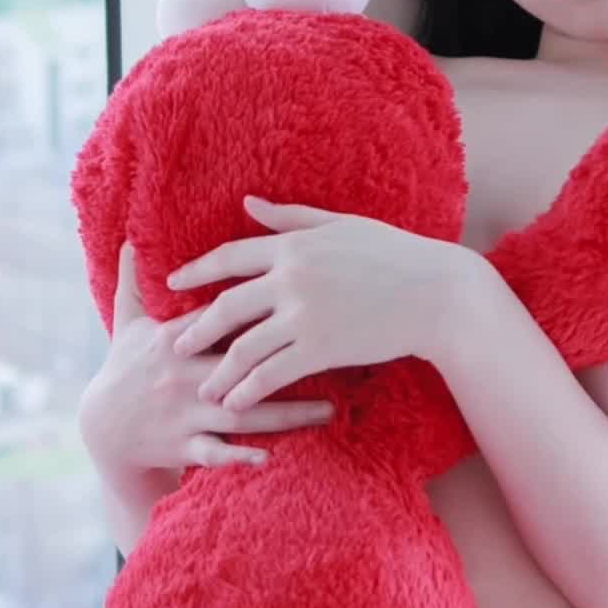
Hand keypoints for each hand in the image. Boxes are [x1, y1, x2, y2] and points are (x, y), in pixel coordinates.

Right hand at [76, 240, 335, 477]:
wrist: (102, 427)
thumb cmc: (125, 365)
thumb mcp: (127, 320)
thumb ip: (135, 278)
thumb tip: (129, 238)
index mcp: (175, 337)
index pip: (225, 316)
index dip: (264, 307)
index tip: (311, 298)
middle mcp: (182, 373)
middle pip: (243, 364)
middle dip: (289, 361)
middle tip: (340, 356)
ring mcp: (184, 412)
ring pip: (240, 413)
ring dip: (286, 415)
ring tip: (329, 412)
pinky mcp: (182, 446)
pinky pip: (216, 453)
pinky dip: (240, 456)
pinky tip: (271, 455)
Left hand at [166, 196, 469, 407]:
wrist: (435, 292)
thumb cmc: (392, 254)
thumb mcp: (339, 225)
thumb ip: (290, 218)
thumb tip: (248, 204)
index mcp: (294, 244)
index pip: (231, 257)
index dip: (196, 270)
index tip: (172, 284)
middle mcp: (291, 278)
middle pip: (227, 306)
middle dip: (196, 329)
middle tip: (174, 347)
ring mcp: (305, 315)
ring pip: (244, 348)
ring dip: (219, 370)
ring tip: (204, 387)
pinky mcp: (321, 347)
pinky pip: (273, 373)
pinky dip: (249, 389)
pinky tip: (236, 402)